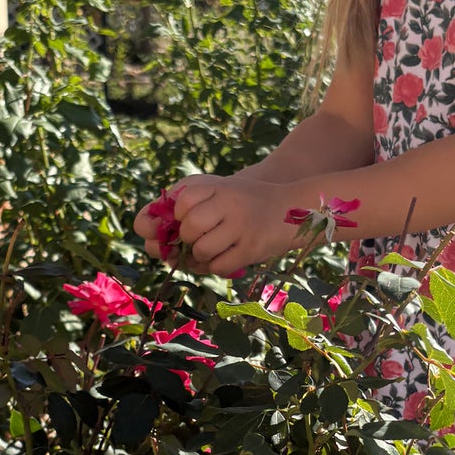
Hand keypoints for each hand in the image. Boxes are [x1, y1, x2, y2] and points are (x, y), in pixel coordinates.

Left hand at [171, 173, 293, 276]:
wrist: (295, 209)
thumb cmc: (250, 203)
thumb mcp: (225, 190)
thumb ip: (195, 201)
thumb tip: (159, 232)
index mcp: (219, 187)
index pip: (181, 202)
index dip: (178, 217)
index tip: (185, 221)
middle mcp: (230, 203)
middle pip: (189, 227)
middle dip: (187, 240)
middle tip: (197, 240)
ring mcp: (241, 226)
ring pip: (201, 250)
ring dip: (201, 257)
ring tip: (212, 251)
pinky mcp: (251, 248)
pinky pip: (219, 266)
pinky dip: (216, 267)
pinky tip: (225, 259)